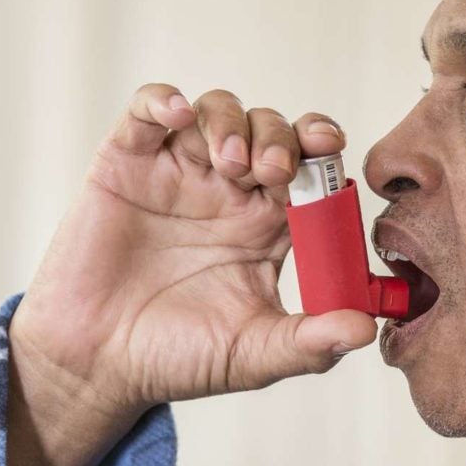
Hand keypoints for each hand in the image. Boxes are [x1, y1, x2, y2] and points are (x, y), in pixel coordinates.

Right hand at [6, 85, 376, 465]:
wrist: (98, 365)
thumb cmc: (179, 359)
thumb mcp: (254, 356)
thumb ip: (310, 344)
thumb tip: (367, 331)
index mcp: (270, 228)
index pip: (312, 172)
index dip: (324, 153)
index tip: (332, 153)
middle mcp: (231, 193)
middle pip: (273, 130)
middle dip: (282, 136)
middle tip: (274, 169)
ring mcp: (180, 174)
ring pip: (219, 110)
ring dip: (233, 122)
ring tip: (231, 162)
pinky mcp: (128, 163)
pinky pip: (147, 111)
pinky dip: (163, 101)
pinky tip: (177, 115)